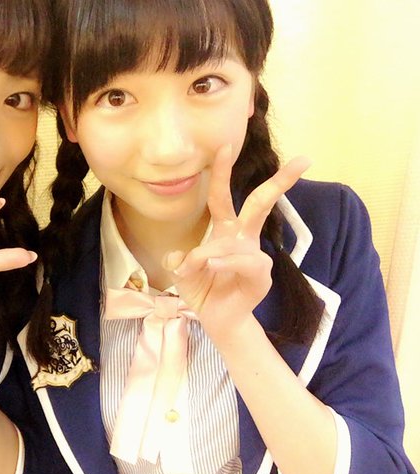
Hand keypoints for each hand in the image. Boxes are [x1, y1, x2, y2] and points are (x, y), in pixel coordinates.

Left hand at [165, 145, 308, 340]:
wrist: (217, 319)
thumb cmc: (203, 289)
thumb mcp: (182, 272)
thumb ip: (178, 260)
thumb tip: (179, 256)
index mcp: (225, 229)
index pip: (222, 196)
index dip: (221, 172)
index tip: (225, 145)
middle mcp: (242, 237)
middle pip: (260, 203)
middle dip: (280, 182)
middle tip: (304, 160)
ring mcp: (254, 255)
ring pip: (234, 242)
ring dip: (208, 254)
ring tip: (192, 268)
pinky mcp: (261, 275)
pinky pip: (243, 261)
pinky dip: (224, 262)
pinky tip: (211, 267)